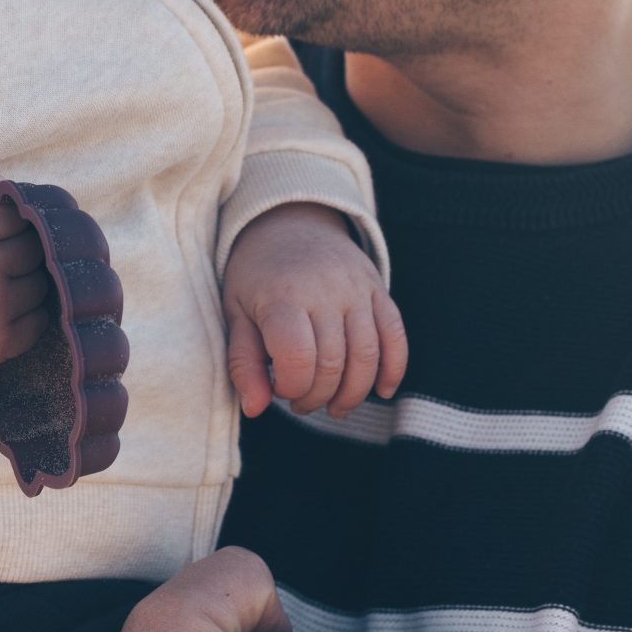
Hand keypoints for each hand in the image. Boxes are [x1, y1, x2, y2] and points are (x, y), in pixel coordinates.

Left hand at [222, 205, 407, 417]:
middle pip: (333, 362)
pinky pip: (395, 334)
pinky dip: (394, 368)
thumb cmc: (256, 276)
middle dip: (318, 396)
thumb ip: (243, 363)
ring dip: (354, 393)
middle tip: (302, 404)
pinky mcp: (378, 288)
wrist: (288, 222)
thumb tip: (255, 409)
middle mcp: (324, 290)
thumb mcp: (236, 313)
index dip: (291, 387)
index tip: (279, 389)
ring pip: (368, 355)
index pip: (297, 357)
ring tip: (335, 407)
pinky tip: (381, 390)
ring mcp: (356, 288)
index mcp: (283, 297)